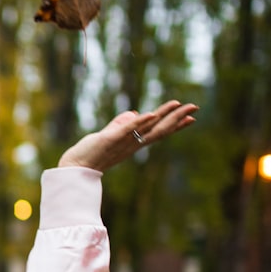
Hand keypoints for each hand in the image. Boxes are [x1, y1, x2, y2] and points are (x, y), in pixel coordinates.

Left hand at [58, 100, 197, 170]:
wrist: (76, 167)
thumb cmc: (93, 152)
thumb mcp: (111, 135)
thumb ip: (122, 124)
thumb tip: (133, 113)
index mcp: (134, 143)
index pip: (159, 132)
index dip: (175, 125)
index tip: (192, 118)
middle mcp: (132, 144)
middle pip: (160, 130)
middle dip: (178, 118)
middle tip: (195, 107)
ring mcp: (123, 142)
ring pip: (148, 128)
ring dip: (163, 116)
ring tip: (177, 104)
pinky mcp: (110, 139)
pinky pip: (127, 130)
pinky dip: (139, 122)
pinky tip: (151, 114)